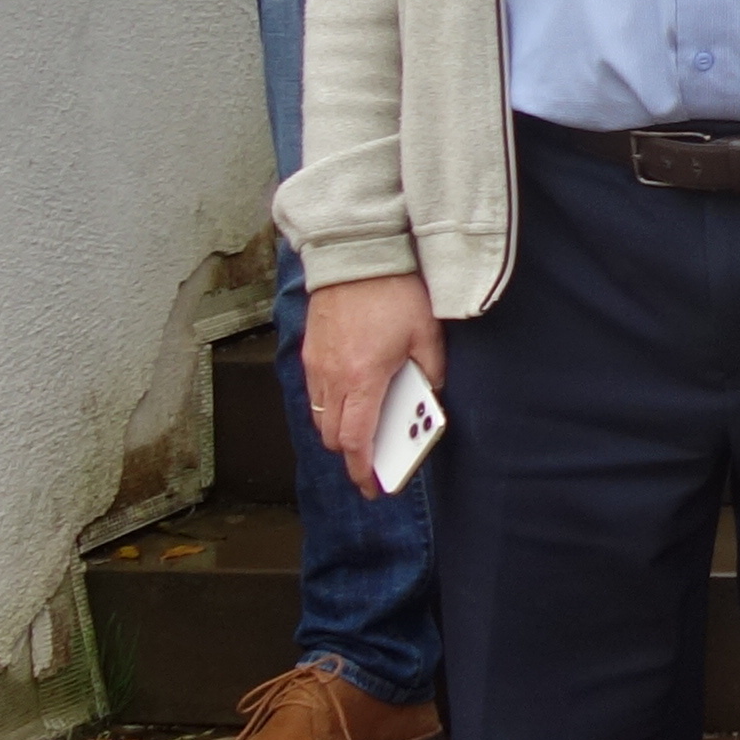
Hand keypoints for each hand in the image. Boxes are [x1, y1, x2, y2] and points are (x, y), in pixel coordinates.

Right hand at [303, 273, 443, 477]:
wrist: (356, 252)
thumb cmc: (394, 291)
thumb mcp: (426, 333)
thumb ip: (430, 371)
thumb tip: (428, 395)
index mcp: (363, 380)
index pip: (356, 441)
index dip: (362, 470)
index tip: (372, 486)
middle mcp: (332, 377)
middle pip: (332, 436)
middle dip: (351, 452)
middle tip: (375, 456)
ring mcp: (316, 364)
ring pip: (319, 416)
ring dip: (339, 428)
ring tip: (365, 426)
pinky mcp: (309, 350)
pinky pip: (314, 392)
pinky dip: (330, 404)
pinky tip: (352, 395)